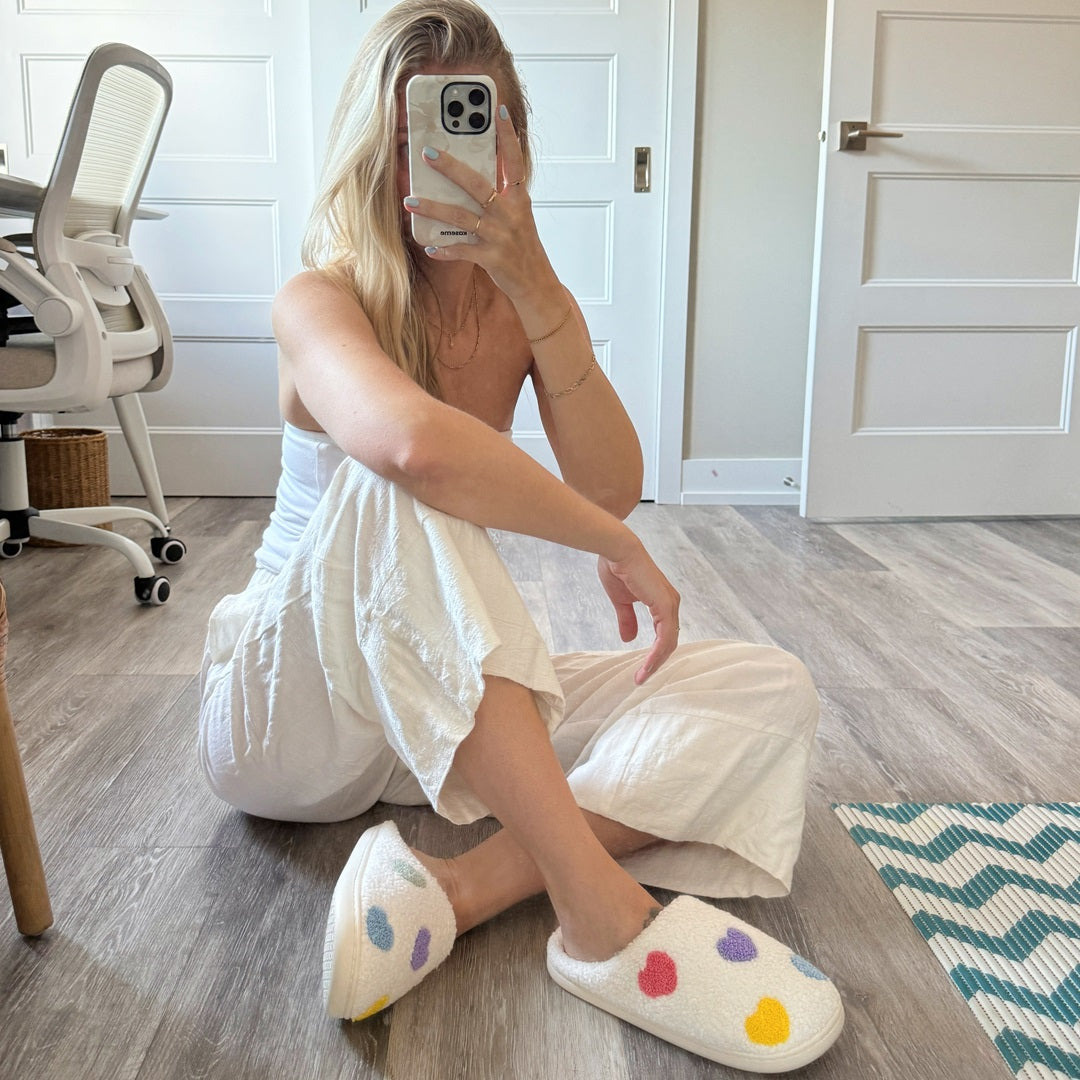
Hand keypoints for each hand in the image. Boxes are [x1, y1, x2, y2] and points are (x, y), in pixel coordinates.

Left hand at [403, 105, 556, 300]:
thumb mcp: (518, 216)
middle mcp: (510, 214)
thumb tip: (472, 174)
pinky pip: (462, 250)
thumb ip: (501, 195)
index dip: (507, 136)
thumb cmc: (523, 247)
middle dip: (450, 168)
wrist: (536, 283)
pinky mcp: (491, 258)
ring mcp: (500, 236)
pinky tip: (429, 246)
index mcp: (518, 199)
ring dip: (433, 208)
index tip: (498, 111)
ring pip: (461, 216)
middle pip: (476, 185)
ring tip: (410, 201)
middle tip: (428, 153)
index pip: (513, 161)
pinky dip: (444, 249)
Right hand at [597, 541, 680, 684]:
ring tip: (641, 677)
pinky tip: (647, 665)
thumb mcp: (621, 601)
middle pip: (668, 642)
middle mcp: (670, 604)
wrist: (617, 550)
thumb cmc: (618, 568)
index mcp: (662, 602)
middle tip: (641, 678)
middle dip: (656, 663)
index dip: (654, 654)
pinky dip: (656, 654)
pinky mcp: (664, 606)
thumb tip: (628, 638)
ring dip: (655, 662)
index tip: (641, 670)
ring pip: (668, 643)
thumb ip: (627, 619)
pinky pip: (664, 637)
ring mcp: (669, 605)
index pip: (664, 635)